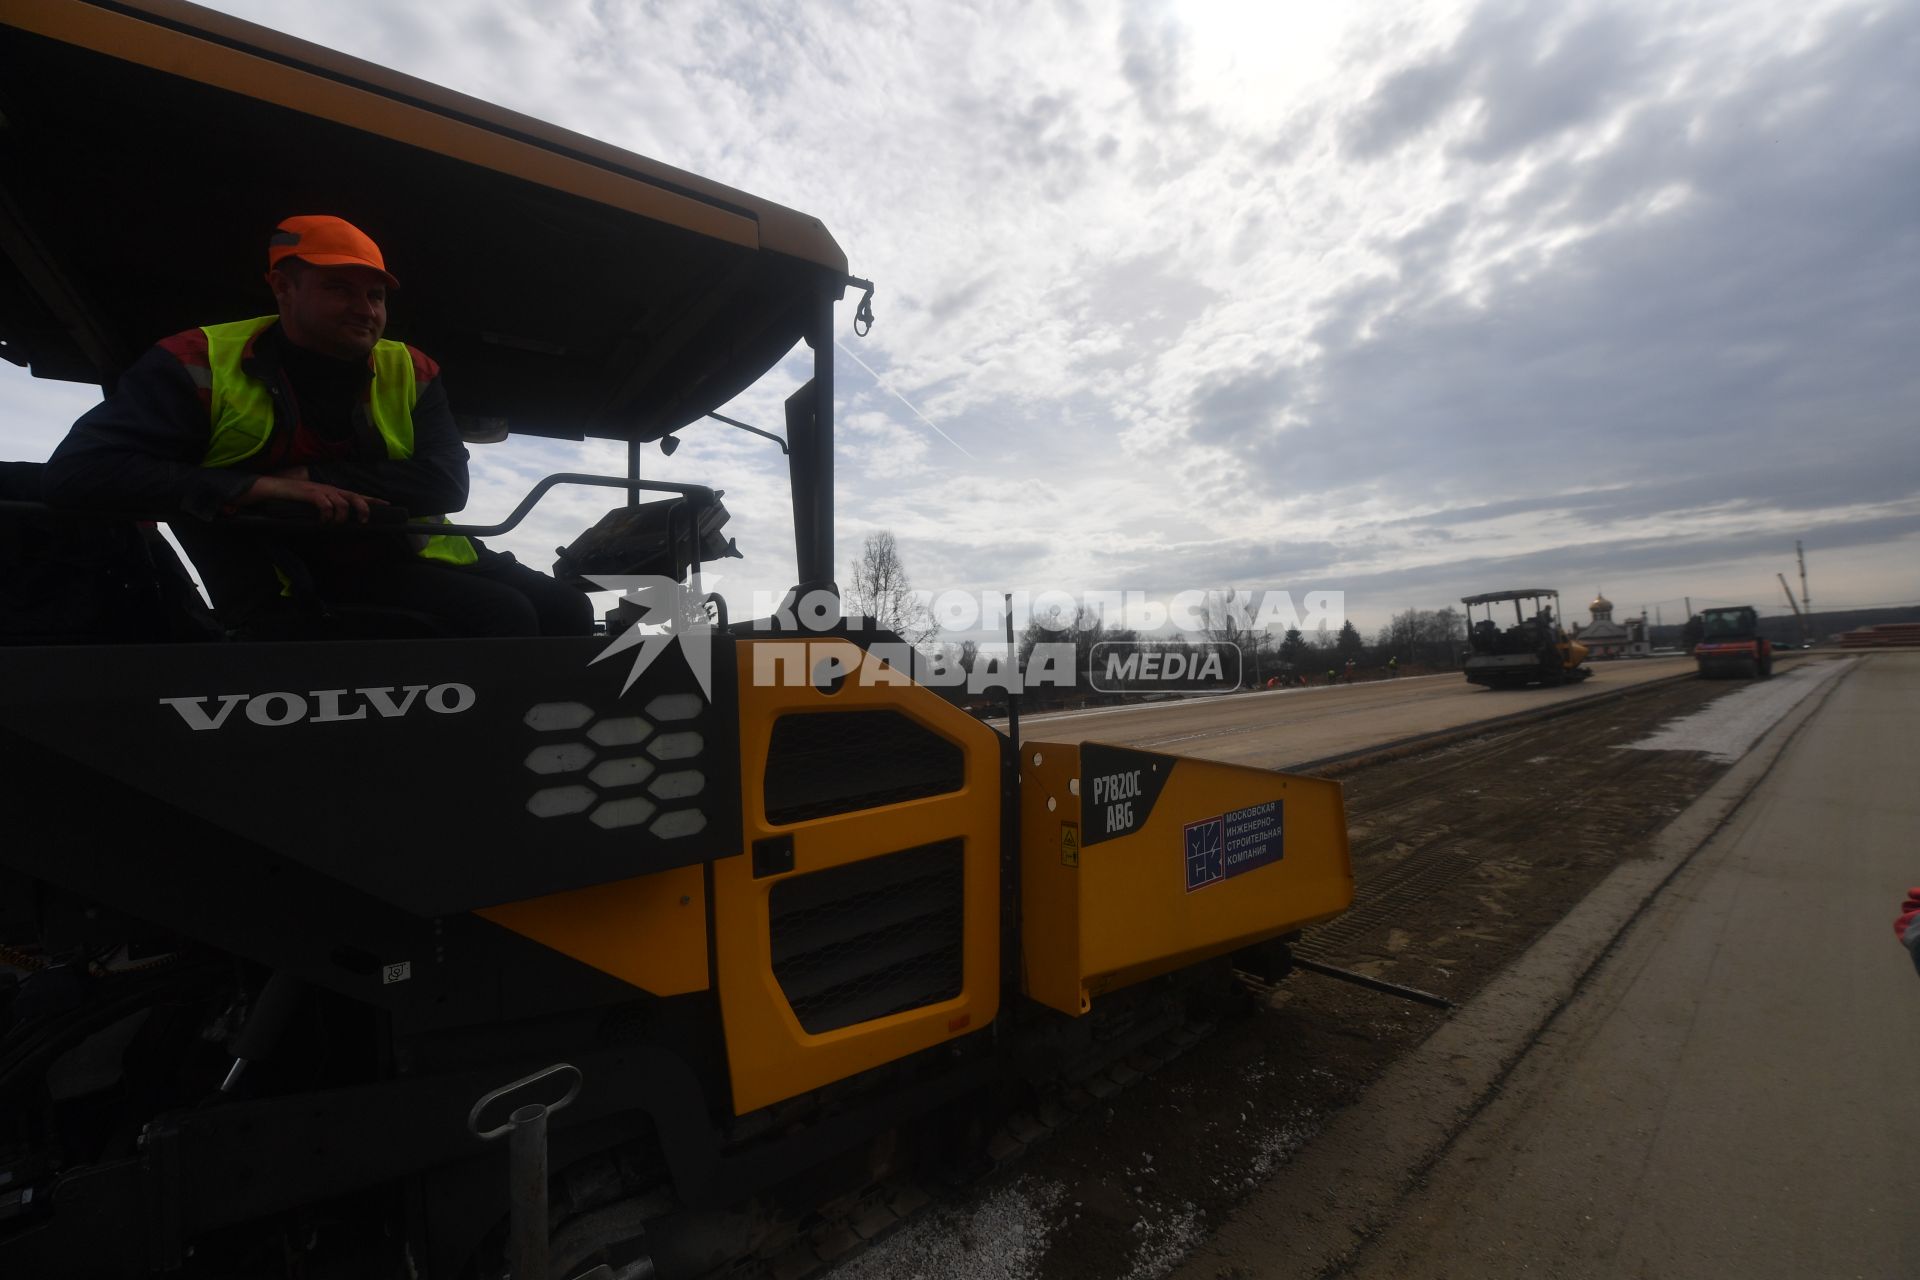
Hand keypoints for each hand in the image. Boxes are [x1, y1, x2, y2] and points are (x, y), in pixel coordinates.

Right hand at [238, 474, 386, 523]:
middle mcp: (330, 489)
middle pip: (355, 497)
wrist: (274, 488)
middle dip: (363, 509)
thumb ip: (327, 509)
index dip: (372, 500)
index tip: (387, 504)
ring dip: (341, 517)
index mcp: (333, 492)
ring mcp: (321, 490)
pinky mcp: (310, 493)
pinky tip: (322, 522)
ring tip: (333, 524)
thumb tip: (338, 522)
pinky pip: (326, 505)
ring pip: (342, 503)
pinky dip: (327, 516)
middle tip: (364, 521)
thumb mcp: (314, 504)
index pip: (357, 494)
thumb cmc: (294, 498)